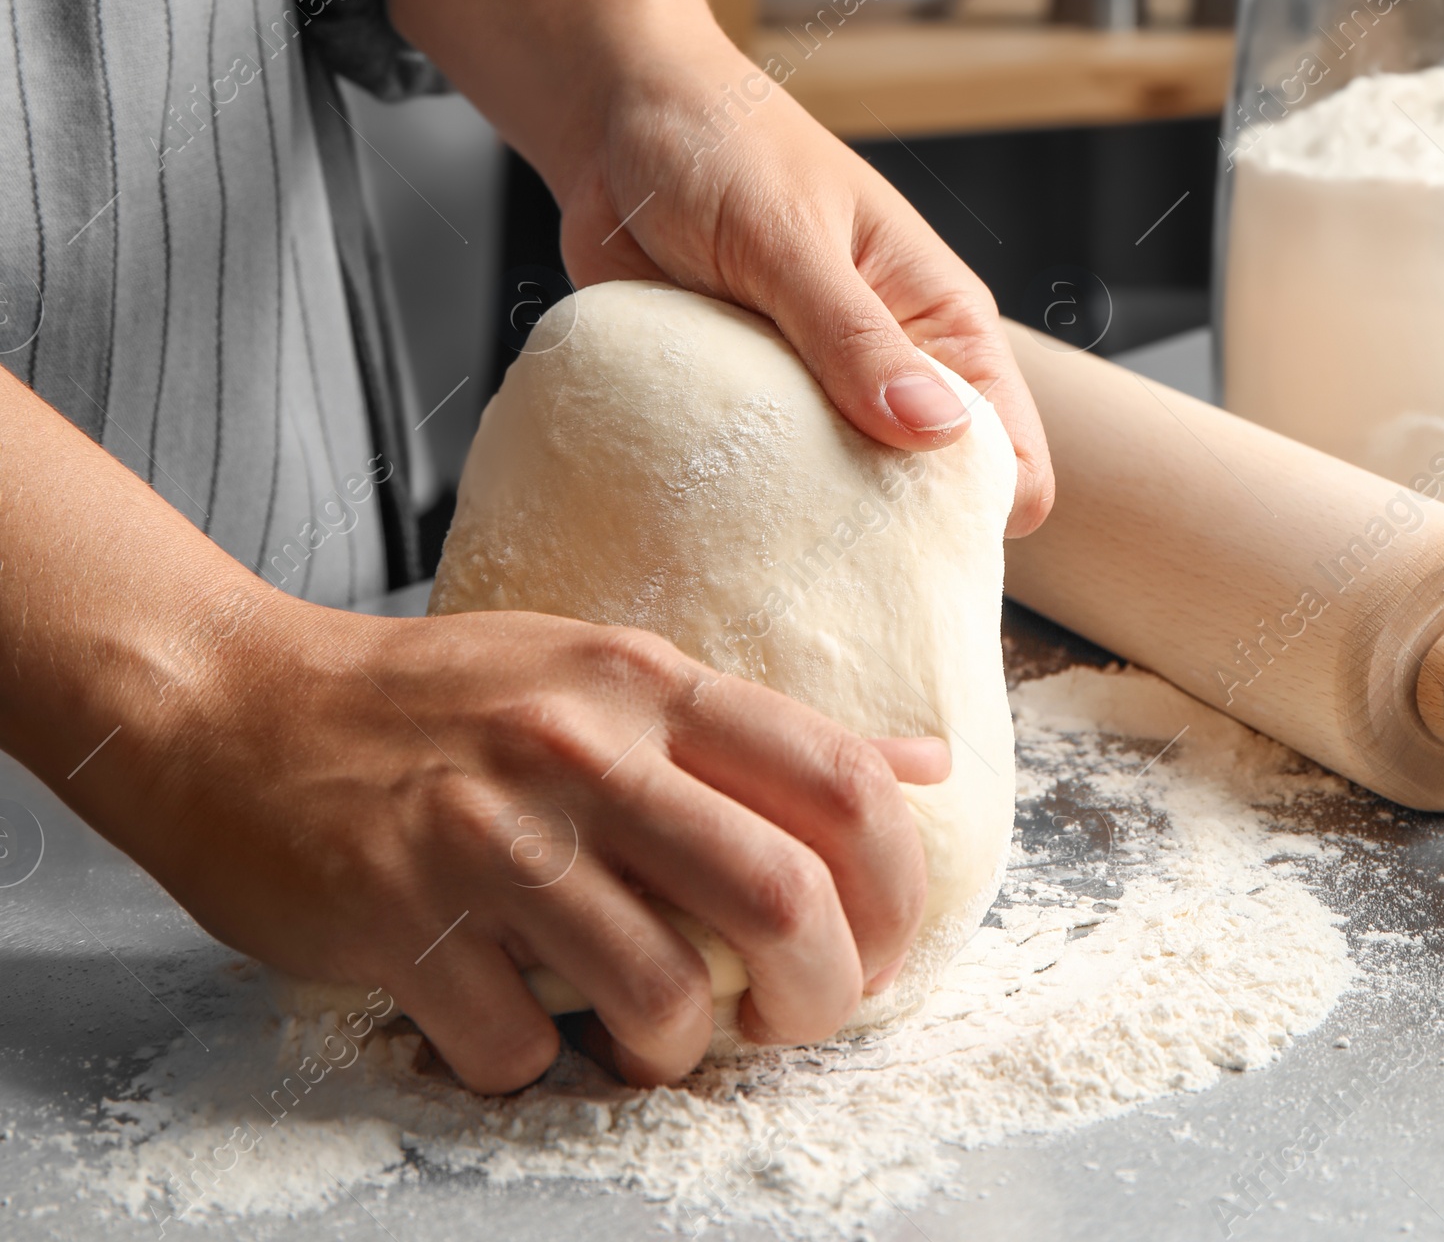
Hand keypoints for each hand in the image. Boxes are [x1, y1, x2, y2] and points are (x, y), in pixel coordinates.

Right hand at [144, 595, 943, 1089]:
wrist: (235, 704)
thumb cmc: (436, 702)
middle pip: (779, 896)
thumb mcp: (606, 671)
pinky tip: (503, 1015)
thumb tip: (919, 767)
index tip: (876, 947)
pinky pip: (514, 1048)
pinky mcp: (399, 914)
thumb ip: (756, 726)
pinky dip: (522, 1063)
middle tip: (787, 1021)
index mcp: (643, 681)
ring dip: (674, 1049)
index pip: (837, 779)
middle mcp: (579, 745)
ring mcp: (487, 831)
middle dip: (817, 995)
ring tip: (646, 1032)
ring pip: (662, 994)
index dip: (894, 889)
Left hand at [558, 40, 1052, 535]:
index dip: (975, 509)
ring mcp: (811, 395)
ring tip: (749, 536)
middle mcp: (887, 368)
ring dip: (796, 523)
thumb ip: (852, 332)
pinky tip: (697, 505)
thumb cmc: (723, 145)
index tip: (909, 546)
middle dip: (880, 537)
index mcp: (937, 320)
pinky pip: (750, 483)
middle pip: (924, 499)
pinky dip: (730, 500)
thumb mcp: (787, 237)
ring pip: (833, 503)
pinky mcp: (740, 408)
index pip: (1006, 453)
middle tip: (817, 559)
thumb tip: (934, 429)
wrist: (615, 123)